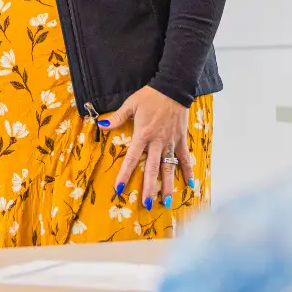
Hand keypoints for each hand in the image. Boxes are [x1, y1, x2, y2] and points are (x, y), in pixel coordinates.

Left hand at [102, 86, 192, 212]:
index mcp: (142, 135)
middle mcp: (157, 142)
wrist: (173, 87)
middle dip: (149, 188)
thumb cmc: (150, 96)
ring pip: (169, 168)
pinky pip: (185, 158)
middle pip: (152, 169)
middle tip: (147, 204)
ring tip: (168, 202)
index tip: (119, 189)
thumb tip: (101, 125)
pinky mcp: (181, 140)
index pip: (132, 159)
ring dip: (169, 186)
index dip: (124, 175)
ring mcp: (171, 142)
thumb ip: (117, 118)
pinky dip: (189, 171)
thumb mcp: (131, 104)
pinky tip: (191, 185)